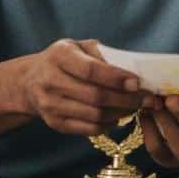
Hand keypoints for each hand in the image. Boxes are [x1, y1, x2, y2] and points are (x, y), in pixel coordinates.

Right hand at [18, 39, 150, 135]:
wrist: (30, 82)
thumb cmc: (66, 61)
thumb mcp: (81, 48)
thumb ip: (105, 55)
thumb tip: (136, 70)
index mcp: (58, 56)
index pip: (90, 70)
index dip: (116, 78)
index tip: (138, 83)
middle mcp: (50, 81)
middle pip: (95, 96)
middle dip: (127, 99)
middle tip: (148, 99)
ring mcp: (50, 105)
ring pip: (95, 115)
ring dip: (122, 113)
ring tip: (137, 107)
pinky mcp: (55, 124)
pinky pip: (89, 129)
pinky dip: (109, 125)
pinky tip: (119, 116)